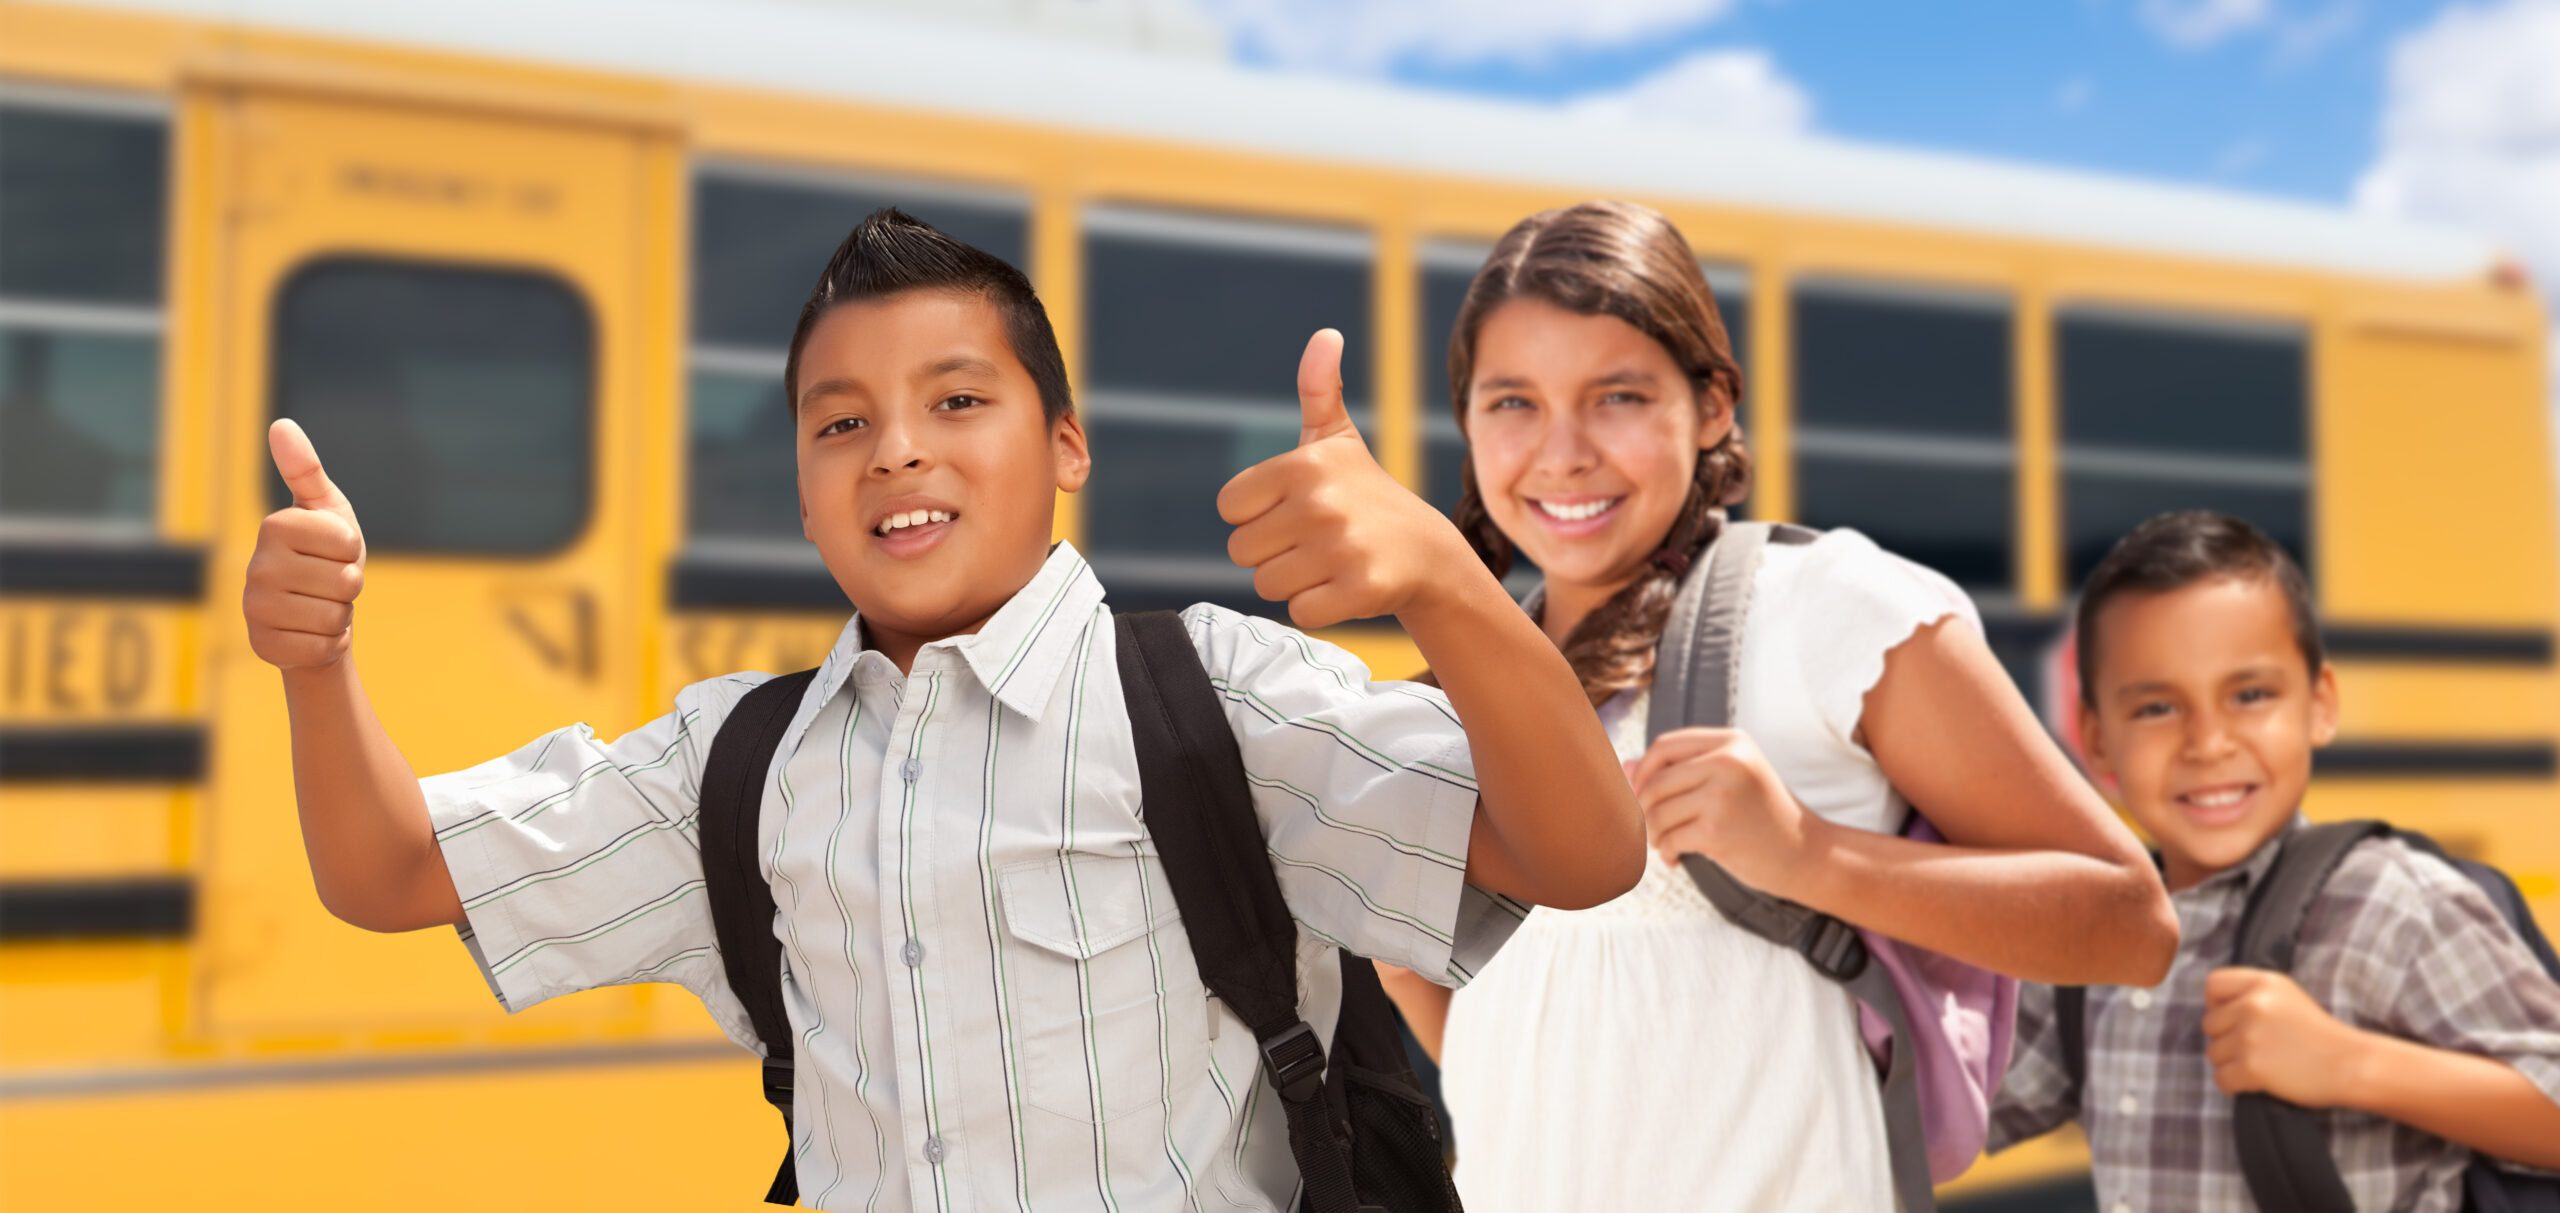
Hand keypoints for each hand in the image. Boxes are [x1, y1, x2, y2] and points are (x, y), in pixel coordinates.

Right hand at [245, 419, 365, 669]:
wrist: (313, 614)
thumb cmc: (325, 555)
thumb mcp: (326, 509)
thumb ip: (306, 469)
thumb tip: (281, 425)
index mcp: (273, 527)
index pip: (347, 542)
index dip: (352, 550)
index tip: (334, 550)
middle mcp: (256, 567)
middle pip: (346, 582)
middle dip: (350, 585)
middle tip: (328, 582)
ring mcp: (255, 609)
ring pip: (335, 616)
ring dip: (340, 614)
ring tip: (320, 604)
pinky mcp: (263, 646)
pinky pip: (323, 647)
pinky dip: (329, 642)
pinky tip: (311, 632)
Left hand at [1218, 330, 1478, 628]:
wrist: (1428, 552)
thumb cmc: (1367, 494)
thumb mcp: (1338, 439)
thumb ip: (1319, 388)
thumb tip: (1325, 335)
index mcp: (1303, 465)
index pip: (1230, 508)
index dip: (1256, 515)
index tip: (1293, 511)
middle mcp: (1320, 503)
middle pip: (1241, 551)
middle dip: (1271, 553)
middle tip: (1313, 542)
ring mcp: (1341, 548)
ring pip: (1266, 584)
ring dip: (1293, 582)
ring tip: (1329, 563)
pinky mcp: (1359, 589)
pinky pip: (1300, 612)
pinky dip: (1318, 607)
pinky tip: (1344, 586)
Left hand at [1630, 727, 1817, 897]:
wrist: (1806, 854)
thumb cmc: (1762, 816)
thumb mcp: (1728, 781)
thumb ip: (1680, 770)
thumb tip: (1623, 764)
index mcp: (1732, 742)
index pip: (1664, 746)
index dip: (1643, 771)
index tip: (1641, 796)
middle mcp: (1728, 761)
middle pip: (1655, 781)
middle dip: (1645, 809)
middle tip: (1655, 829)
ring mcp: (1723, 795)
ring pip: (1657, 812)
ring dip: (1654, 834)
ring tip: (1666, 844)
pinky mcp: (1718, 830)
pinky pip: (1669, 839)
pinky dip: (1666, 853)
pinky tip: (1676, 859)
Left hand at [2203, 967, 2370, 1107]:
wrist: (2352, 1065)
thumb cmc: (2319, 1035)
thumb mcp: (2286, 996)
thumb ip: (2250, 995)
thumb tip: (2210, 1007)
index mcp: (2262, 982)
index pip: (2213, 985)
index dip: (2216, 1004)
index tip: (2233, 1018)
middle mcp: (2252, 1005)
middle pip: (2209, 1024)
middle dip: (2227, 1039)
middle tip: (2259, 1047)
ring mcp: (2250, 1036)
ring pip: (2212, 1053)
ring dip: (2232, 1063)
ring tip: (2264, 1063)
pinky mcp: (2252, 1068)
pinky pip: (2221, 1079)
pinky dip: (2235, 1085)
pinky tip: (2259, 1081)